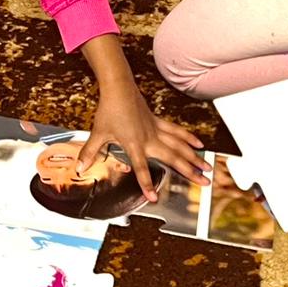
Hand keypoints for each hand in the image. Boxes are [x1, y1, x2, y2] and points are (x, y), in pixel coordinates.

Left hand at [78, 83, 207, 199]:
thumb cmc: (109, 110)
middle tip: (203, 183)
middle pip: (172, 158)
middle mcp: (149, 139)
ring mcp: (156, 130)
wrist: (119, 88)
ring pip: (179, 146)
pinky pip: (176, 131)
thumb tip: (80, 168)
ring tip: (207, 168)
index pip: (141, 169)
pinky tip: (199, 145)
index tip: (154, 198)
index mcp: (134, 144)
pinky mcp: (158, 122)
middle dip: (189, 172)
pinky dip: (188, 138)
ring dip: (194, 157)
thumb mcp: (98, 133)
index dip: (147, 184)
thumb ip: (90, 153)